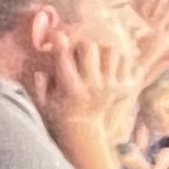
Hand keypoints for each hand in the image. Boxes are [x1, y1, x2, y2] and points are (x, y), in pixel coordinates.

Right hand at [30, 18, 135, 133]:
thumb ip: (41, 86)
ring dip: (103, 51)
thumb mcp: (44, 104)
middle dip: (82, 46)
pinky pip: (128, 62)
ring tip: (98, 59)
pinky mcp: (125, 88)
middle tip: (80, 53)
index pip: (64, 57)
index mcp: (71, 88)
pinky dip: (120, 60)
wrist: (85, 133)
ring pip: (111, 51)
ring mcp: (111, 86)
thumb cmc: (60, 115)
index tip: (57, 35)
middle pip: (89, 47)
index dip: (59, 42)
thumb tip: (41, 71)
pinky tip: (111, 66)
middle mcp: (92, 85)